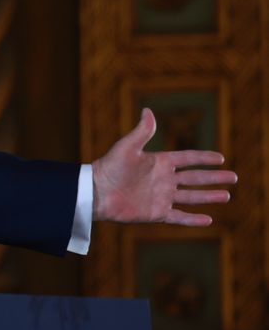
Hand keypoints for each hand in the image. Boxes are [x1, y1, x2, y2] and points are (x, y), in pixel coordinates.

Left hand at [93, 108, 235, 225]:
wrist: (96, 192)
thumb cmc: (109, 167)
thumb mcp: (127, 147)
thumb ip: (142, 131)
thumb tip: (148, 110)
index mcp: (158, 162)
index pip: (187, 158)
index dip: (203, 158)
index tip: (221, 158)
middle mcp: (163, 179)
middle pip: (195, 178)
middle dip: (214, 178)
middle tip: (234, 177)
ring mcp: (161, 197)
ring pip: (191, 197)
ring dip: (209, 196)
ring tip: (227, 195)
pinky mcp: (156, 213)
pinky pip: (179, 217)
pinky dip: (193, 219)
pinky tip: (208, 219)